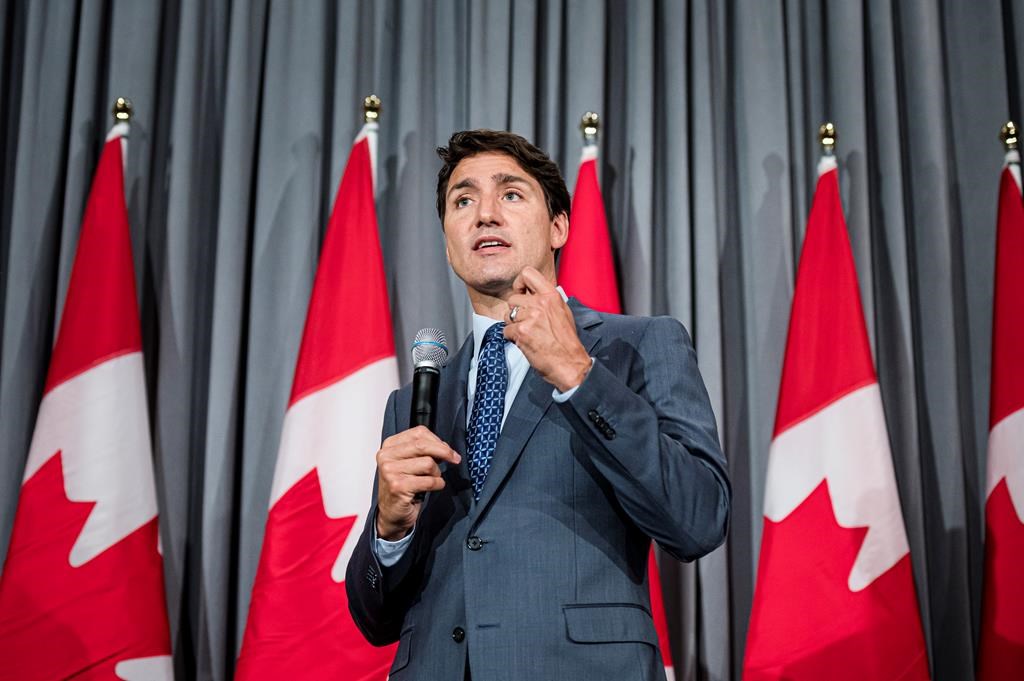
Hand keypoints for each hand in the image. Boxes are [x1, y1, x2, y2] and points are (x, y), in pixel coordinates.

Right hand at [375, 426, 460, 539]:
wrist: (392, 514)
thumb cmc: (403, 487)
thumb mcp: (410, 463)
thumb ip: (423, 451)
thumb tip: (445, 447)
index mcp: (389, 446)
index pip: (418, 433)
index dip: (437, 440)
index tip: (448, 449)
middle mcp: (386, 456)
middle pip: (423, 445)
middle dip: (444, 452)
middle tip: (455, 458)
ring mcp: (390, 471)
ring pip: (428, 463)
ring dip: (437, 473)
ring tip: (430, 480)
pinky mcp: (398, 486)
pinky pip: (429, 481)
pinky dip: (437, 484)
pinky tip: (432, 488)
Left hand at [503, 267, 591, 391]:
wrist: (569, 363)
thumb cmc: (566, 341)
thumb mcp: (562, 312)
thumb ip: (546, 299)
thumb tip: (531, 293)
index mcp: (551, 295)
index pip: (527, 273)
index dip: (519, 282)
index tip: (520, 292)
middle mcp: (540, 303)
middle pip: (512, 298)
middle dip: (516, 311)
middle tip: (527, 322)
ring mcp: (530, 317)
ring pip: (507, 315)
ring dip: (513, 325)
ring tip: (528, 334)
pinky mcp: (521, 332)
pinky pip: (505, 330)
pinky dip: (512, 338)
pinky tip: (525, 342)